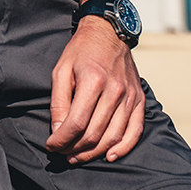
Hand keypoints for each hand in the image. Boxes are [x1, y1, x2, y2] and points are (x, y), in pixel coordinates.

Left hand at [46, 16, 145, 163]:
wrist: (109, 32)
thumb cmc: (81, 51)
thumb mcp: (61, 70)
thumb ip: (58, 102)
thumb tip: (58, 131)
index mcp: (92, 81)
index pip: (76, 123)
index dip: (61, 140)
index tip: (51, 146)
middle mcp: (114, 91)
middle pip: (94, 133)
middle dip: (74, 149)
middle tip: (62, 154)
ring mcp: (130, 97)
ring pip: (113, 137)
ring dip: (94, 153)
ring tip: (78, 156)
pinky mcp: (139, 100)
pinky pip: (134, 132)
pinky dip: (122, 148)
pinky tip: (108, 156)